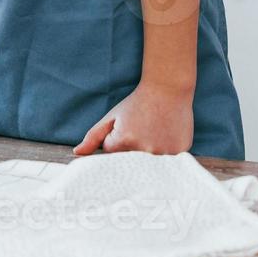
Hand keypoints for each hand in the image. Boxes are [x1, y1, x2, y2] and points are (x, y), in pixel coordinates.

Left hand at [73, 81, 194, 155]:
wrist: (168, 90)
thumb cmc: (137, 103)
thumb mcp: (112, 117)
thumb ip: (93, 137)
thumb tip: (77, 154)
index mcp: (123, 142)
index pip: (111, 156)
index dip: (116, 144)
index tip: (126, 130)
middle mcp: (144, 150)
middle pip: (129, 165)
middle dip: (130, 152)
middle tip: (140, 132)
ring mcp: (164, 153)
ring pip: (149, 166)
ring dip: (148, 156)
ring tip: (153, 134)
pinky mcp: (180, 153)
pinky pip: (167, 164)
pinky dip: (164, 156)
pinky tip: (165, 138)